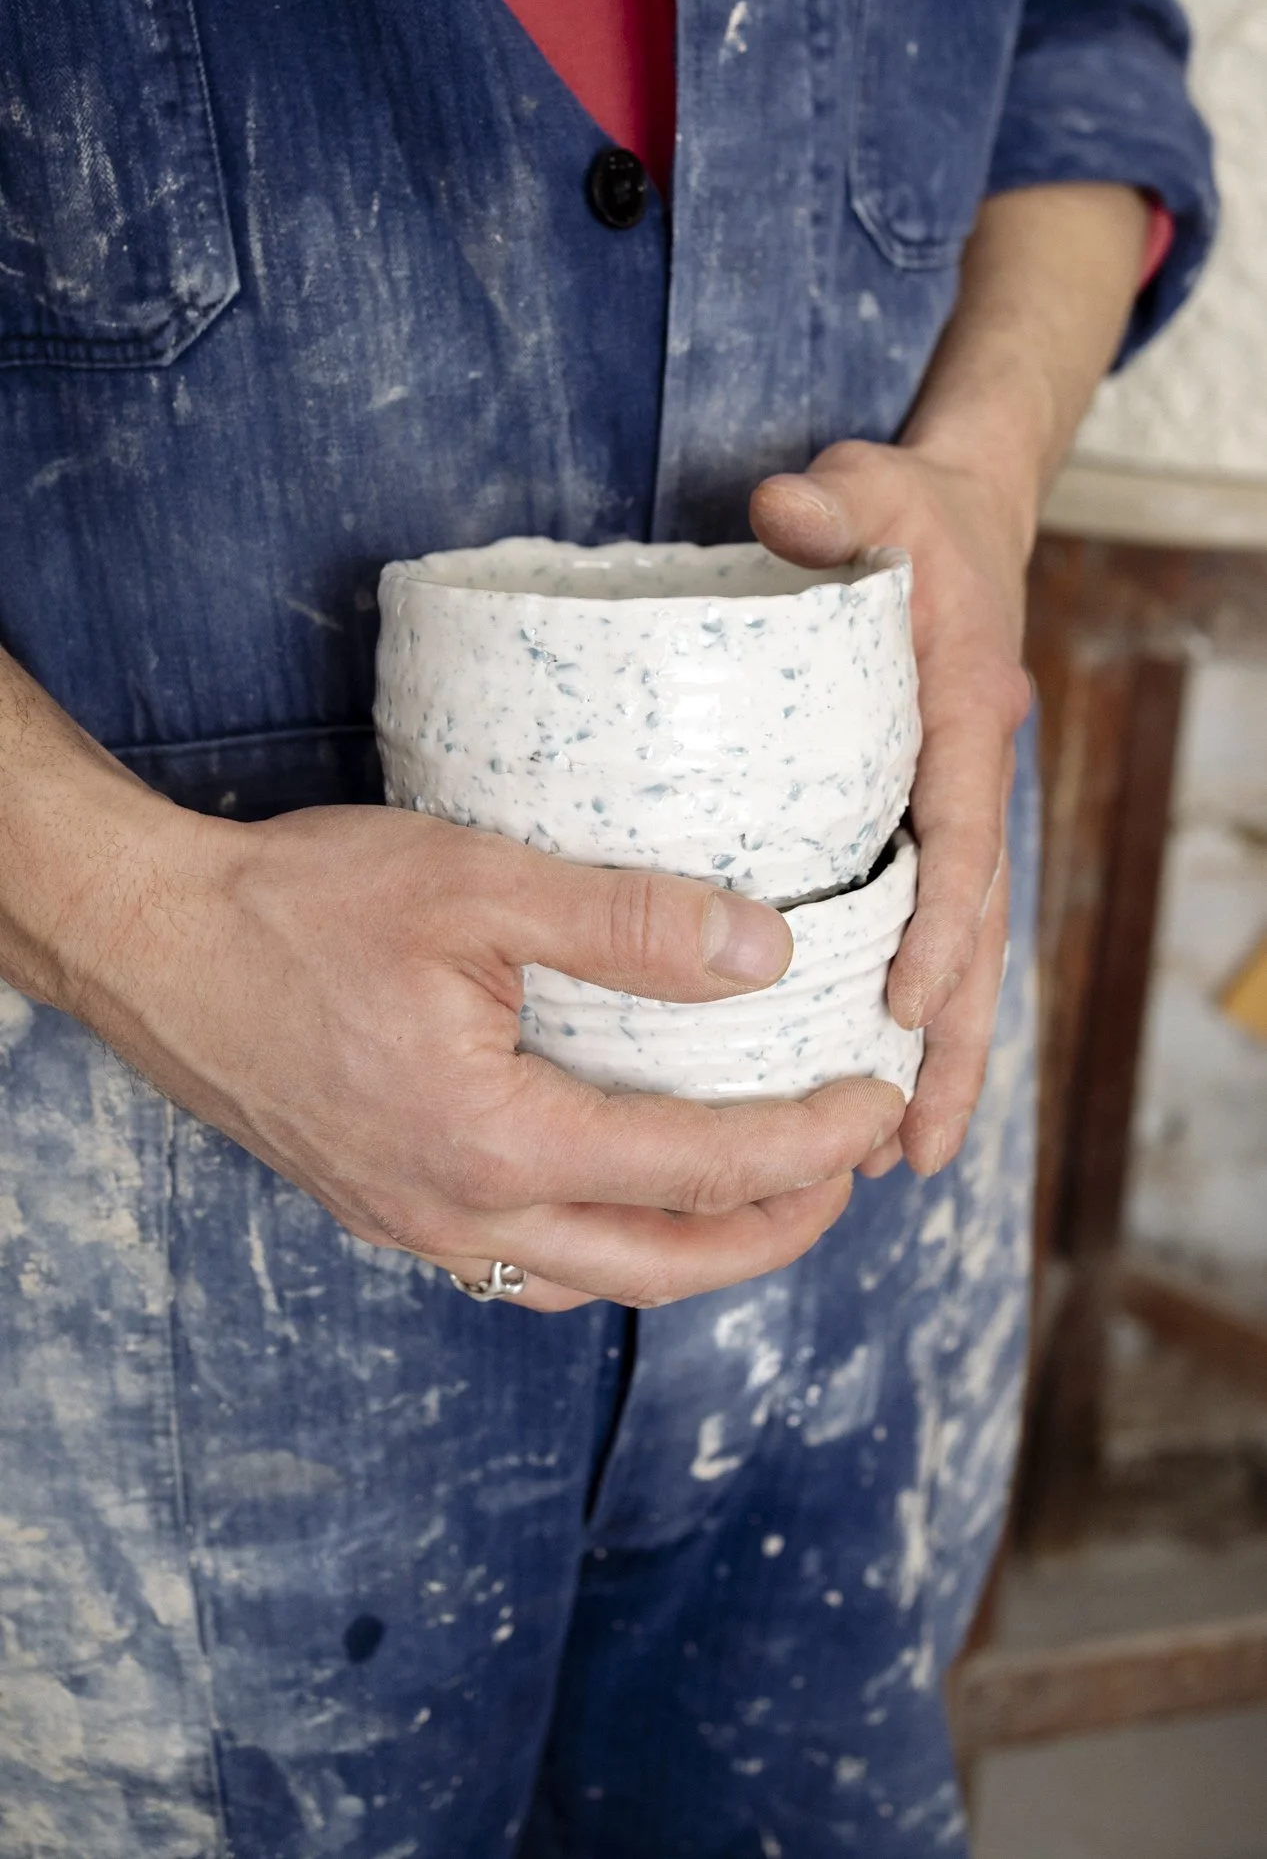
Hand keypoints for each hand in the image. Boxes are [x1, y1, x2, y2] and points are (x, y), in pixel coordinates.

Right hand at [72, 803, 904, 1309]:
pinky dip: (608, 1246)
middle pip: (665, 1263)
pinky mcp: (387, 1208)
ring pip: (596, 1281)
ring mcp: (417, 1225)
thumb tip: (764, 955)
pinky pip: (526, 1265)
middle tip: (853, 1171)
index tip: (880, 1104)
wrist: (155, 947)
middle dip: (778, 1228)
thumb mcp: (474, 883)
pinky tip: (627, 1195)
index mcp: (497, 1142)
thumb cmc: (299, 905)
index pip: (702, 1168)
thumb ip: (626, 924)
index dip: (811, 1143)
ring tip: (765, 1192)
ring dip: (697, 1250)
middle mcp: (461, 1214)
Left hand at [751, 439, 1031, 1177]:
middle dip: (951, 1043)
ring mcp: (948, 815)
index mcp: (966, 717)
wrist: (954, 520)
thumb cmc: (906, 514)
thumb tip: (779, 508)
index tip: (905, 1011)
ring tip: (903, 1159)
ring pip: (959, 953)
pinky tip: (874, 1077)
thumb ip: (832, 500)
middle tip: (913, 1150)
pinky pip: (923, 930)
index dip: (940, 927)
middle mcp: (969, 783)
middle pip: (976, 934)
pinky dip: (913, 1009)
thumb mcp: (870, 487)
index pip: (962, 835)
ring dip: (940, 1056)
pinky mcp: (917, 827)